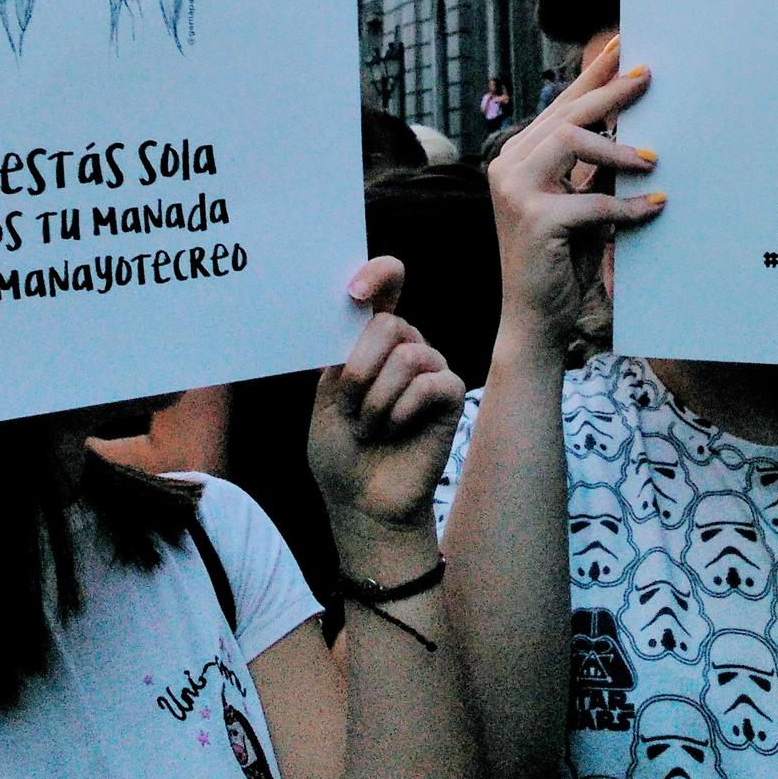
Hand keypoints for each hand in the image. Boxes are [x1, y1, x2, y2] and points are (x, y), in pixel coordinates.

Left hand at [308, 259, 467, 570]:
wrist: (362, 503)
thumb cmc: (341, 452)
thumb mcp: (326, 395)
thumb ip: (342, 352)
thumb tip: (356, 308)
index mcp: (371, 339)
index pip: (385, 286)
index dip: (378, 275)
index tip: (354, 290)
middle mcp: (405, 345)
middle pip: (387, 325)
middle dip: (358, 372)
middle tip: (351, 409)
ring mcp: (430, 367)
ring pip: (405, 357)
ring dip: (375, 401)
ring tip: (370, 428)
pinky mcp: (450, 394)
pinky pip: (428, 383)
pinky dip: (401, 411)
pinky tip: (395, 431)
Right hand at [485, 37, 660, 362]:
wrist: (534, 320)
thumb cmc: (560, 259)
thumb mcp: (578, 203)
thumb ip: (592, 169)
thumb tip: (632, 130)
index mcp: (517, 158)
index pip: (559, 107)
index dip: (591, 78)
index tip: (622, 51)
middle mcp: (508, 166)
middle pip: (566, 114)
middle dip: (610, 92)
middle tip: (648, 77)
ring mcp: (516, 191)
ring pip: (573, 141)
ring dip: (619, 150)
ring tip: (652, 160)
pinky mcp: (536, 219)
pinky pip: (593, 201)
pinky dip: (628, 205)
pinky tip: (653, 207)